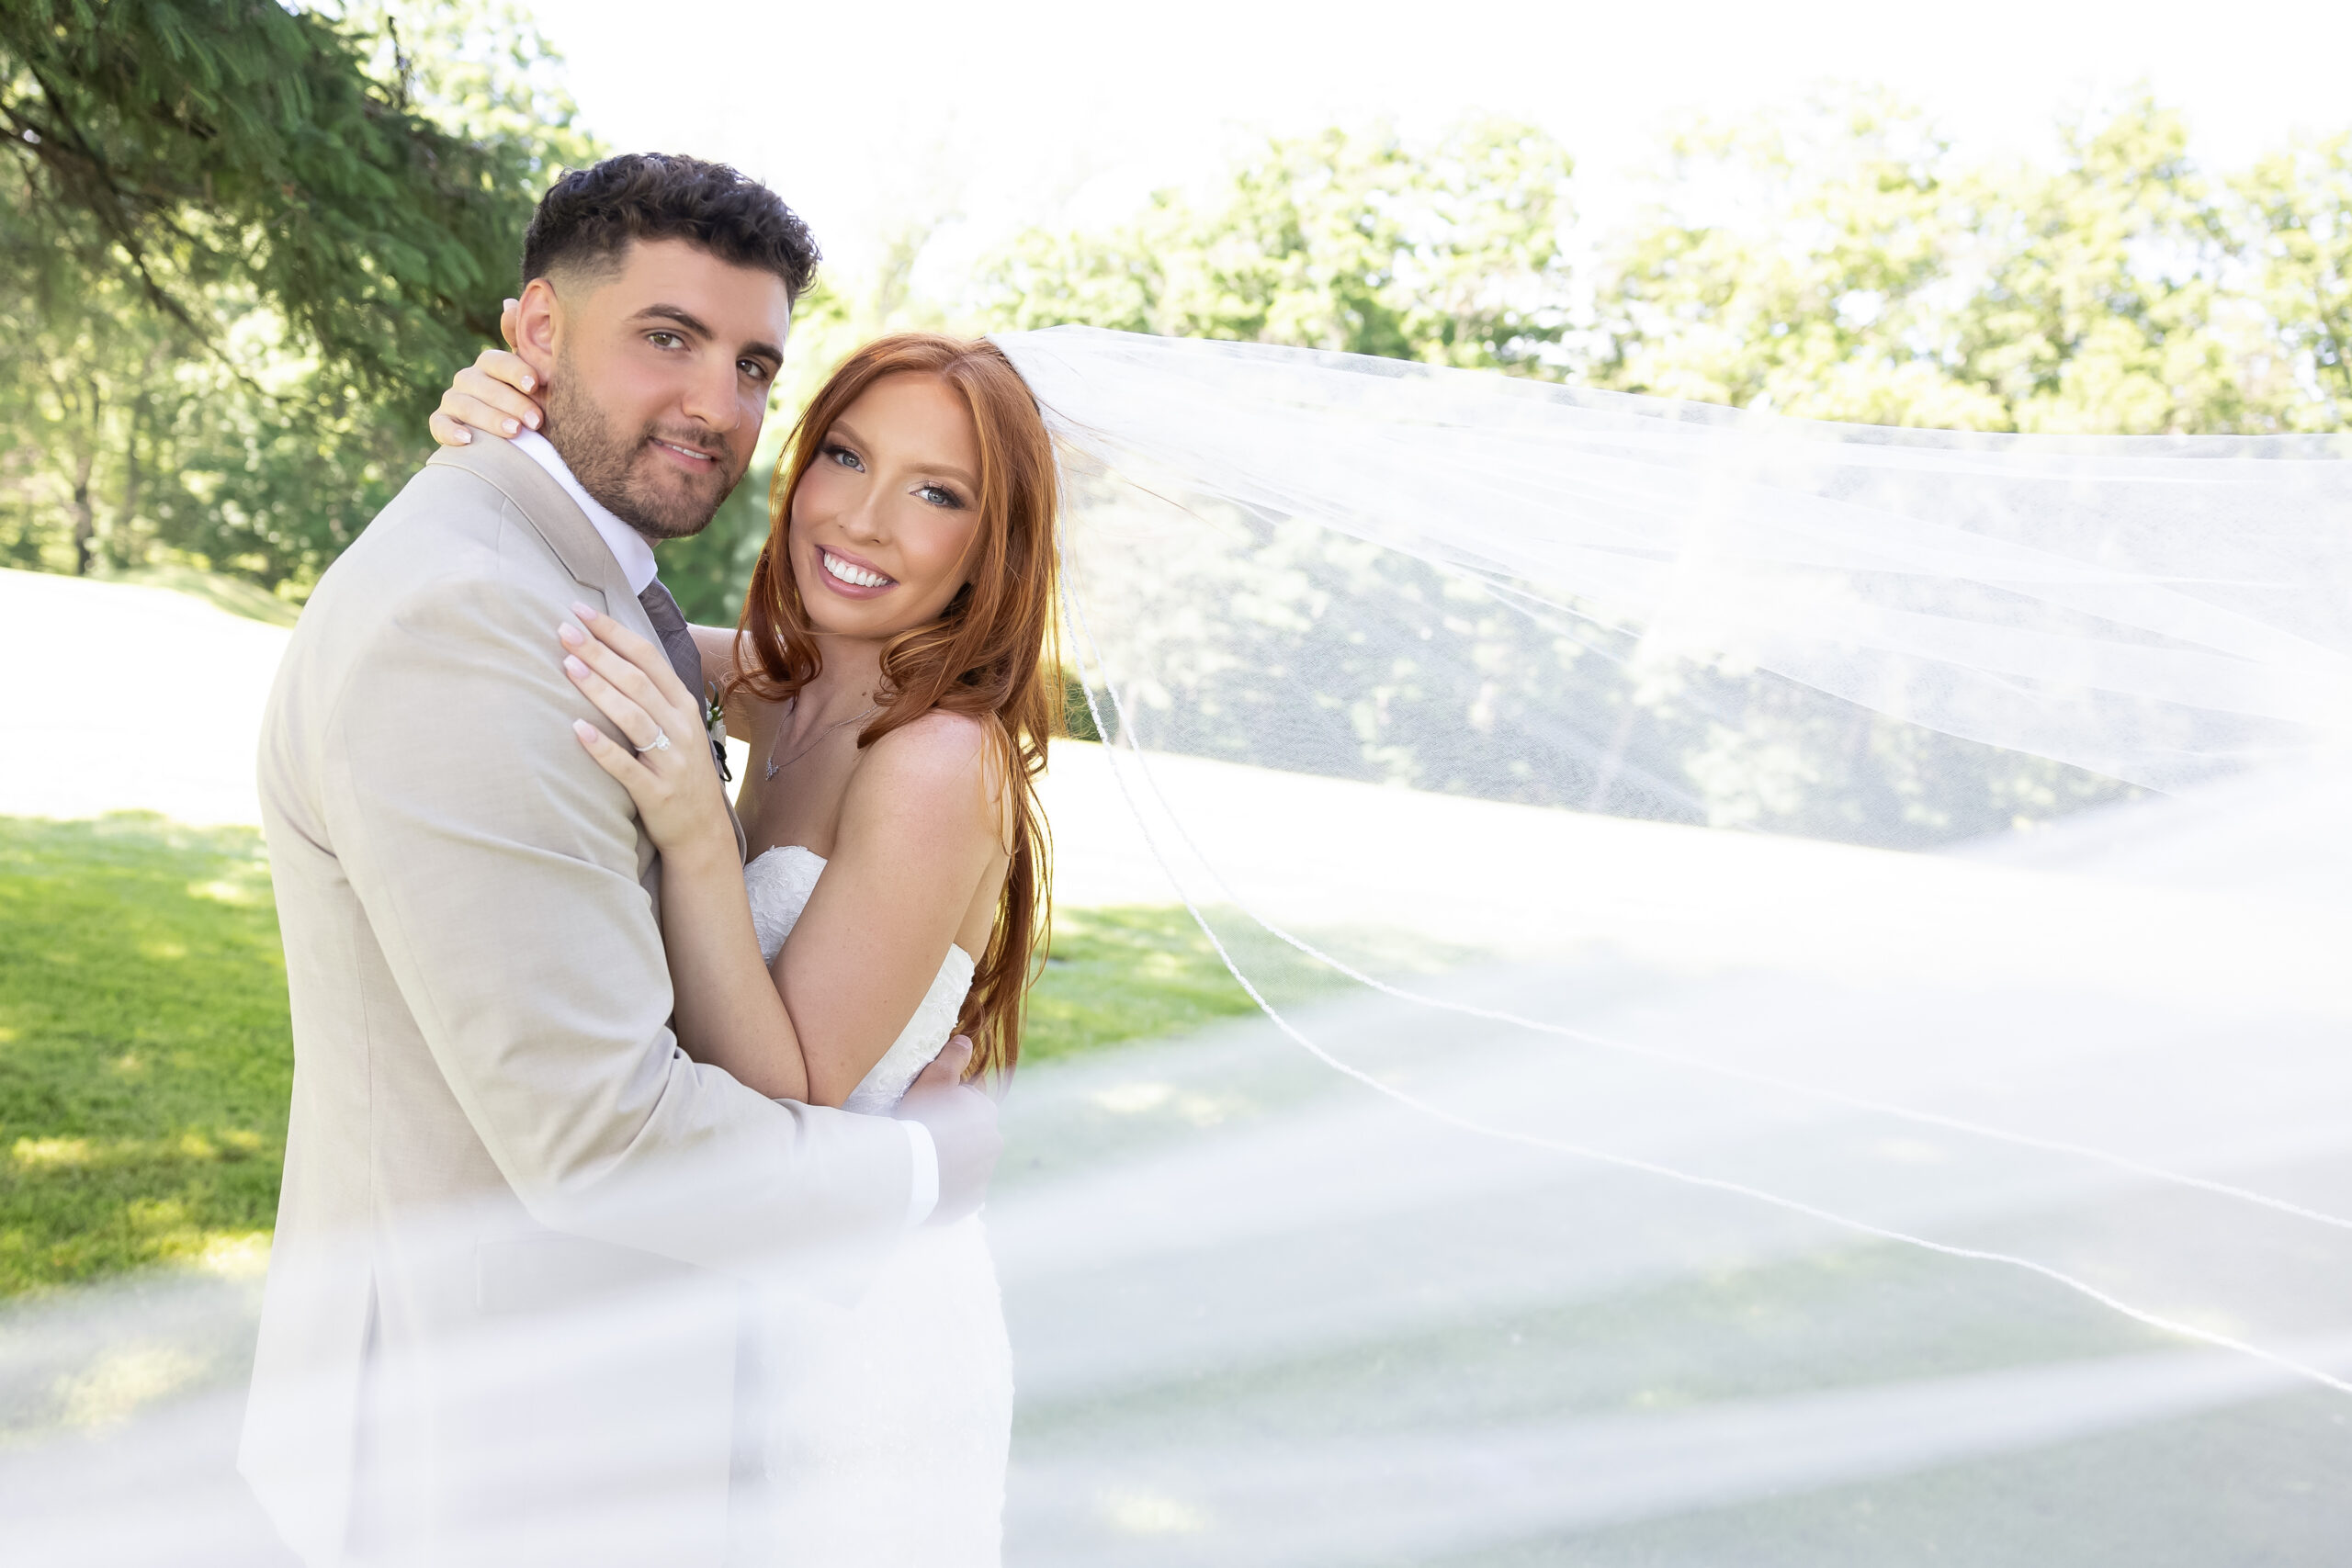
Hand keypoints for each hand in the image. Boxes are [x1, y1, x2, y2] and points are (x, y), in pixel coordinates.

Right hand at [427, 304, 544, 447]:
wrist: (528, 442)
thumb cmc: (535, 405)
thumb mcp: (538, 376)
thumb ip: (525, 342)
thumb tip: (508, 302)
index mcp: (491, 364)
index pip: (498, 361)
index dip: (515, 370)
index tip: (535, 384)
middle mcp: (469, 378)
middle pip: (483, 385)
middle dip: (512, 402)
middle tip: (535, 419)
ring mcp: (454, 400)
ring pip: (465, 405)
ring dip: (490, 418)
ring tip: (515, 432)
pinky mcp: (442, 423)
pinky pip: (439, 424)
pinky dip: (450, 431)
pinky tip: (467, 439)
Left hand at [560, 604, 732, 862]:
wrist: (702, 833)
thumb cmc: (679, 773)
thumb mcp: (677, 729)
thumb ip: (652, 696)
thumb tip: (610, 654)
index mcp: (684, 706)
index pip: (648, 658)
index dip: (614, 632)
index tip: (580, 611)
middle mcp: (680, 728)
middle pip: (637, 681)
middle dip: (599, 652)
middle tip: (564, 630)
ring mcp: (671, 761)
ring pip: (633, 717)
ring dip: (599, 689)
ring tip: (568, 665)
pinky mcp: (657, 793)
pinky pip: (626, 767)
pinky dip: (601, 748)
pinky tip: (576, 730)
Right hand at [896, 1037, 1000, 1224]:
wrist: (907, 1171)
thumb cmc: (918, 1120)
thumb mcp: (931, 1081)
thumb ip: (951, 1059)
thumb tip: (967, 1041)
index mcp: (986, 1113)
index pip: (969, 1103)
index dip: (946, 1105)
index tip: (926, 1112)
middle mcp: (993, 1145)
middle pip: (970, 1133)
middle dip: (953, 1133)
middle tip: (923, 1136)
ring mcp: (984, 1176)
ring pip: (968, 1162)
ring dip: (952, 1160)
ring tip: (924, 1160)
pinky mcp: (971, 1201)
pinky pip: (961, 1191)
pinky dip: (949, 1187)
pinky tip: (929, 1181)